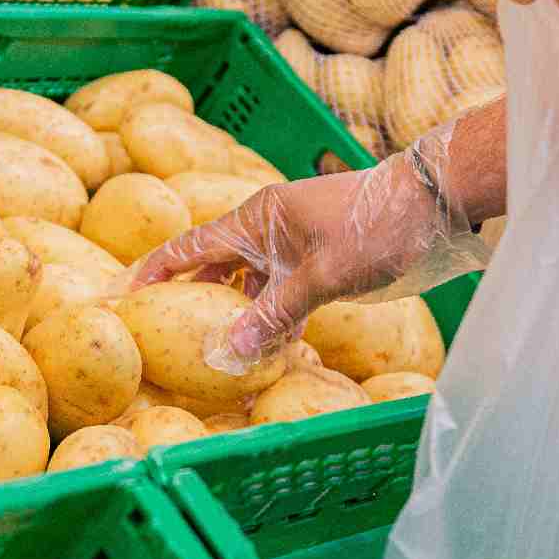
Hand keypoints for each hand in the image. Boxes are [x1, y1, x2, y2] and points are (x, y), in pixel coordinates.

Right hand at [130, 128, 487, 365]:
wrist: (434, 204)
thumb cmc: (377, 228)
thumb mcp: (323, 276)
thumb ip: (274, 314)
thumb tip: (227, 353)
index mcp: (257, 218)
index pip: (190, 246)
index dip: (154, 270)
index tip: (123, 294)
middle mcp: (268, 228)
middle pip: (214, 266)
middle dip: (189, 298)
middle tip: (160, 332)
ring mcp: (294, 244)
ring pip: (249, 282)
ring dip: (235, 313)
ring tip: (213, 350)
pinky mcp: (318, 259)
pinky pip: (280, 289)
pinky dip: (270, 315)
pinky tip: (268, 345)